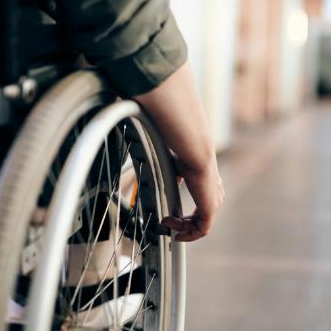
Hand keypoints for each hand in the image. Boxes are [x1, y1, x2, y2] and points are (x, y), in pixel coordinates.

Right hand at [132, 62, 223, 241]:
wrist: (188, 134)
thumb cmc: (171, 128)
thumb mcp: (154, 130)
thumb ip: (143, 121)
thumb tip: (120, 97)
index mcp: (197, 161)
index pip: (198, 181)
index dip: (183, 193)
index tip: (164, 203)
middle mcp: (207, 176)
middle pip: (208, 200)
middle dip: (190, 215)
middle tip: (167, 220)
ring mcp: (210, 189)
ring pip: (207, 215)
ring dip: (188, 226)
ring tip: (168, 225)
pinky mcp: (209, 201)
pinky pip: (206, 225)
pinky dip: (191, 233)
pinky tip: (174, 231)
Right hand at [162, 156, 224, 241]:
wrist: (196, 155)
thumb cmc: (187, 157)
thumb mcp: (178, 171)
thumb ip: (175, 181)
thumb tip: (167, 186)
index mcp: (210, 187)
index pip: (202, 208)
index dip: (187, 217)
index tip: (173, 217)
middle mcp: (214, 196)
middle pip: (201, 219)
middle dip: (182, 225)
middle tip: (167, 223)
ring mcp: (213, 204)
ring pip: (200, 226)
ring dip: (182, 229)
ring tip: (167, 224)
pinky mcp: (210, 210)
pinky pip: (201, 230)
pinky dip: (189, 235)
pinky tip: (177, 233)